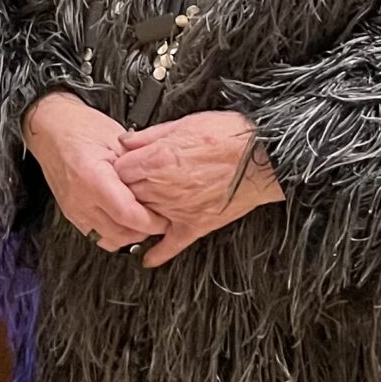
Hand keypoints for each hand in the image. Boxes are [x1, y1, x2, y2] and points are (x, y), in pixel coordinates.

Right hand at [24, 92, 165, 251]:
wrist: (50, 127)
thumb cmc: (80, 127)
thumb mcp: (116, 138)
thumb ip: (137, 166)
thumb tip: (159, 186)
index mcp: (92, 178)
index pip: (127, 215)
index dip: (151, 221)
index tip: (165, 218)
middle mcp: (80, 199)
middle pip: (119, 234)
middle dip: (144, 231)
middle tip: (159, 218)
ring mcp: (73, 209)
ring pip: (108, 240)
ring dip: (128, 235)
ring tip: (142, 219)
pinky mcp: (71, 213)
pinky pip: (96, 235)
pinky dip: (113, 232)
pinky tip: (123, 219)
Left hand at [114, 110, 282, 267]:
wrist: (262, 156)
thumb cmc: (228, 136)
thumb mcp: (184, 123)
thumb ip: (150, 135)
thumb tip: (126, 140)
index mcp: (156, 160)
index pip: (117, 171)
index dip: (117, 168)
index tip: (121, 166)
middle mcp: (162, 188)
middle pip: (125, 196)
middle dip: (124, 191)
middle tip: (128, 186)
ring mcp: (177, 210)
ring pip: (142, 219)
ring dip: (137, 215)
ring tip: (136, 210)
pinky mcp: (195, 225)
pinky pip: (171, 245)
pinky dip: (157, 254)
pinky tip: (148, 258)